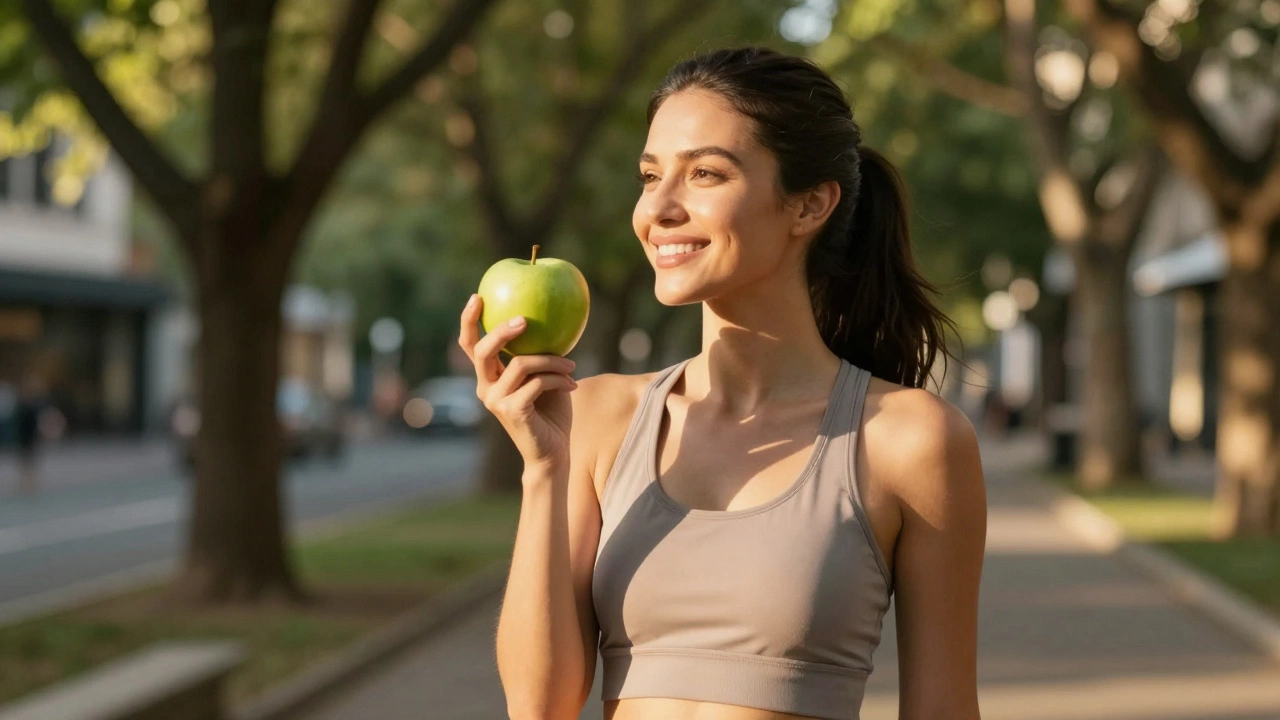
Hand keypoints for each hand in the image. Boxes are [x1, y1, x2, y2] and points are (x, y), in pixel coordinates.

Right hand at [459, 293, 577, 473]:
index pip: (471, 346)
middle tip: (524, 319)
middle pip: (482, 350)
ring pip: (520, 364)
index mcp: (489, 377)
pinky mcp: (512, 411)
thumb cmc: (551, 413)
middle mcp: (485, 388)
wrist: (553, 452)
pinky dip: (558, 379)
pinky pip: (537, 382)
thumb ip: (538, 354)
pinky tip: (572, 384)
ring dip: (552, 361)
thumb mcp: (543, 378)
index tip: (478, 296)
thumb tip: (552, 320)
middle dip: (501, 330)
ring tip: (572, 367)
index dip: (469, 321)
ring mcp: (496, 401)